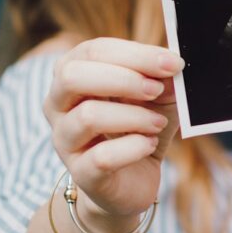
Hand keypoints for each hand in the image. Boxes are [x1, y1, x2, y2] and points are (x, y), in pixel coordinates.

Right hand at [43, 38, 183, 226]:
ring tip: (158, 123)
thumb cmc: (139, 128)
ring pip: (88, 116)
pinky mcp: (81, 173)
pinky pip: (102, 157)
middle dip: (123, 79)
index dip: (135, 54)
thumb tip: (173, 64)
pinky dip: (133, 147)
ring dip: (133, 116)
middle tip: (156, 89)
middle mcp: (58, 105)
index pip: (93, 51)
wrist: (133, 181)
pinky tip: (149, 144)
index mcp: (73, 75)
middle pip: (73, 76)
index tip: (172, 63)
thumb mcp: (157, 97)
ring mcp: (64, 140)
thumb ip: (163, 78)